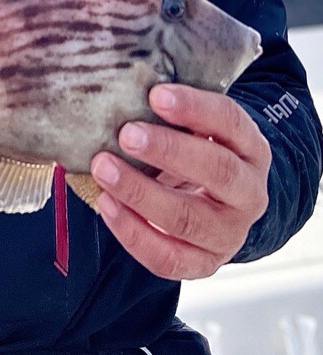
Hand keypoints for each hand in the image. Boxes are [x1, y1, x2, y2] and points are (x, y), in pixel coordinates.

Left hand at [91, 84, 271, 279]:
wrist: (218, 205)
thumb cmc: (196, 153)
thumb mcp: (196, 130)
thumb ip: (171, 114)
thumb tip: (122, 90)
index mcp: (251, 148)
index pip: (230, 122)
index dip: (195, 108)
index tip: (156, 95)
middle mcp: (249, 192)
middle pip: (218, 171)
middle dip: (169, 151)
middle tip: (126, 134)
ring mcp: (230, 233)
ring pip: (188, 219)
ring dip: (140, 193)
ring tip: (104, 169)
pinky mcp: (205, 264)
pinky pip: (169, 258)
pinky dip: (133, 233)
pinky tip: (107, 205)